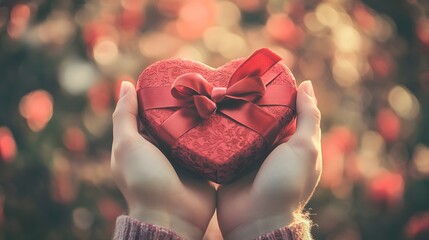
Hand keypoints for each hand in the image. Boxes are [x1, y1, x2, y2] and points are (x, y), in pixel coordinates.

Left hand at [111, 82, 215, 239]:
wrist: (173, 216)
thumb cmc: (144, 179)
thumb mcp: (127, 145)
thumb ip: (124, 116)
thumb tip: (125, 84)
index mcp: (142, 142)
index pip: (149, 111)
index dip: (159, 95)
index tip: (173, 76)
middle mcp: (162, 147)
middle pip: (173, 118)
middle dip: (184, 103)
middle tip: (200, 83)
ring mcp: (183, 156)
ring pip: (192, 129)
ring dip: (201, 115)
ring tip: (216, 94)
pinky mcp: (202, 164)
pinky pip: (208, 143)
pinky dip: (213, 131)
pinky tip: (224, 114)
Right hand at [216, 81, 321, 238]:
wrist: (256, 220)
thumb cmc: (286, 184)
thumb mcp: (304, 148)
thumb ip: (308, 117)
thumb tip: (307, 84)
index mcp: (290, 142)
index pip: (285, 109)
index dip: (275, 92)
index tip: (260, 73)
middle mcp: (270, 146)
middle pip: (259, 116)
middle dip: (248, 100)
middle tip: (233, 79)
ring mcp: (249, 154)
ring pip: (240, 126)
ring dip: (231, 112)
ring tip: (217, 91)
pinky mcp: (230, 162)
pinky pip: (224, 140)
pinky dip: (218, 128)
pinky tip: (208, 111)